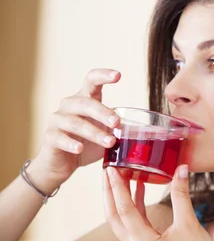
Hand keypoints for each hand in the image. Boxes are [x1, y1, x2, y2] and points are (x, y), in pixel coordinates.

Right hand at [30, 69, 121, 192]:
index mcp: (84, 100)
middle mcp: (69, 105)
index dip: (103, 76)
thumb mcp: (104, 134)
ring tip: (110, 142)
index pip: (91, 80)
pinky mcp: (49, 137)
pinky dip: (71, 144)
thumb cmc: (86, 145)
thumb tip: (137, 129)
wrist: (62, 164)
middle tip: (117, 122)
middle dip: (102, 112)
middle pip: (85, 103)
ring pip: (75, 123)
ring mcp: (57, 120)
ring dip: (94, 133)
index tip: (118, 75)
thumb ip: (116, 129)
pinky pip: (60, 138)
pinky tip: (80, 149)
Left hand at [103, 165, 213, 240]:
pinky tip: (139, 189)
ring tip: (120, 176)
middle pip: (114, 217)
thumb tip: (180, 168)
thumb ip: (181, 195)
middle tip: (107, 170)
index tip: (112, 169)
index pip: (125, 210)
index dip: (118, 188)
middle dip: (109, 193)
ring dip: (119, 199)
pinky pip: (133, 224)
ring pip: (121, 221)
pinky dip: (133, 206)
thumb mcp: (190, 223)